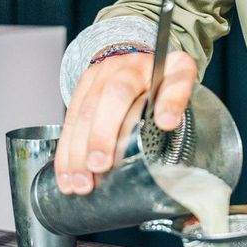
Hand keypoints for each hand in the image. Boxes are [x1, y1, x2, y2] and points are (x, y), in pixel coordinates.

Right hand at [53, 50, 197, 194]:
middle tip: (100, 165)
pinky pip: (71, 117)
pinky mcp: (84, 83)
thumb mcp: (180, 94)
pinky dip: (66, 150)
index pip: (174, 81)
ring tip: (81, 182)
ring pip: (87, 109)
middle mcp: (133, 66)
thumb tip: (168, 132)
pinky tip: (67, 175)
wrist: (139, 64)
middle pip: (116, 94)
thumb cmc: (161, 88)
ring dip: (79, 149)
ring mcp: (105, 72)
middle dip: (104, 133)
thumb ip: (178, 111)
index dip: (170, 102)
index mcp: (167, 68)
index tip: (166, 123)